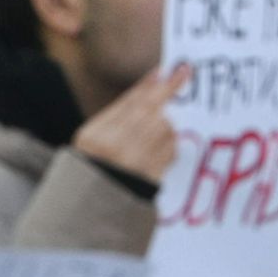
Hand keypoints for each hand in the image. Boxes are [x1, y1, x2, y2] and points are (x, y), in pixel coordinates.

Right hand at [75, 61, 187, 187]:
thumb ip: (120, 110)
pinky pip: (170, 150)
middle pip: (149, 111)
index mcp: (94, 136)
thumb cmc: (94, 163)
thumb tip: (154, 79)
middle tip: (184, 73)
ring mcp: (134, 165)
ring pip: (163, 128)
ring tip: (160, 125)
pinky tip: (163, 143)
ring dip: (167, 121)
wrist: (93, 207)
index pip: (128, 103)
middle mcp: (114, 149)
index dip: (149, 84)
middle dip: (168, 90)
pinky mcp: (151, 178)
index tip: (166, 69)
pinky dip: (171, 142)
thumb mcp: (93, 136)